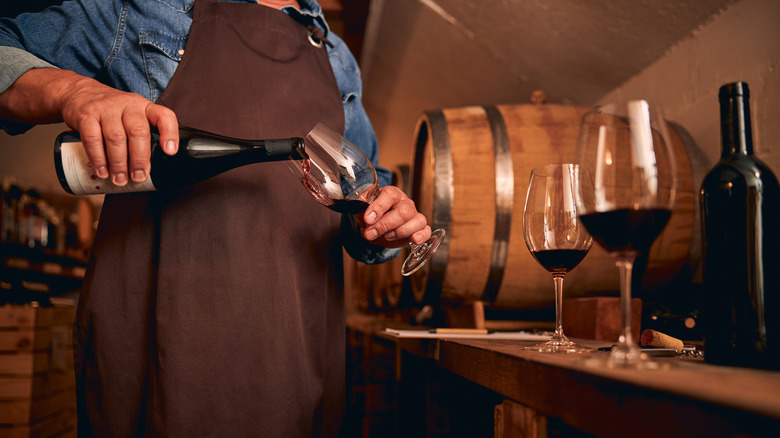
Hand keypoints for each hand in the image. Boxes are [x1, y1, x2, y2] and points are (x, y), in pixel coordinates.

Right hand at [0, 68, 178, 185]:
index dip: (169, 133)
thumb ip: (143, 135)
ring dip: (119, 163)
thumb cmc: (112, 111)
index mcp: (144, 107)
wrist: (78, 92)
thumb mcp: (133, 115)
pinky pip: (93, 139)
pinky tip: (102, 171)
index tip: (170, 152)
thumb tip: (150, 168)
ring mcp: (106, 108)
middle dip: (140, 159)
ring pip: (116, 138)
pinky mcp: (86, 115)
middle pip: (138, 132)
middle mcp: (127, 105)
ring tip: (120, 179)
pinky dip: (98, 158)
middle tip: (139, 177)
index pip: (163, 116)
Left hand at [359, 185, 431, 247]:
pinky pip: (426, 230)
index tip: (367, 219)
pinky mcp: (420, 228)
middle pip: (403, 212)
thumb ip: (361, 209)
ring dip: (398, 232)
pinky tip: (414, 240)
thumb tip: (362, 212)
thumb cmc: (372, 216)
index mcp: (391, 193)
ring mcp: (414, 215)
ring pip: (416, 221)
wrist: (377, 227)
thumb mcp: (362, 211)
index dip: (378, 207)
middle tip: (370, 233)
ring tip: (386, 236)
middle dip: (385, 225)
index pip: (390, 195)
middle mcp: (405, 202)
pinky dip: (422, 236)